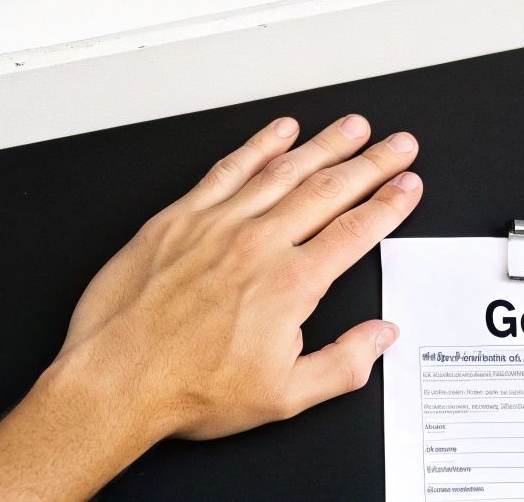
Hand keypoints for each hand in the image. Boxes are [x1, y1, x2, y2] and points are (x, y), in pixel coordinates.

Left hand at [57, 113, 423, 440]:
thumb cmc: (189, 389)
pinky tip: (280, 132)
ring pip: (284, 170)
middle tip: (399, 145)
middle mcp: (259, 244)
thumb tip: (380, 337)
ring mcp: (218, 224)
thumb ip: (343, 364)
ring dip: (325, 144)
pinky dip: (259, 146)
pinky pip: (228, 169)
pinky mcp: (179, 218)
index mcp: (291, 284)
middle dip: (372, 163)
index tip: (408, 185)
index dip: (390, 204)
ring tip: (353, 127)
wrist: (114, 381)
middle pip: (330, 189)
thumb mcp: (284, 397)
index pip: (356, 230)